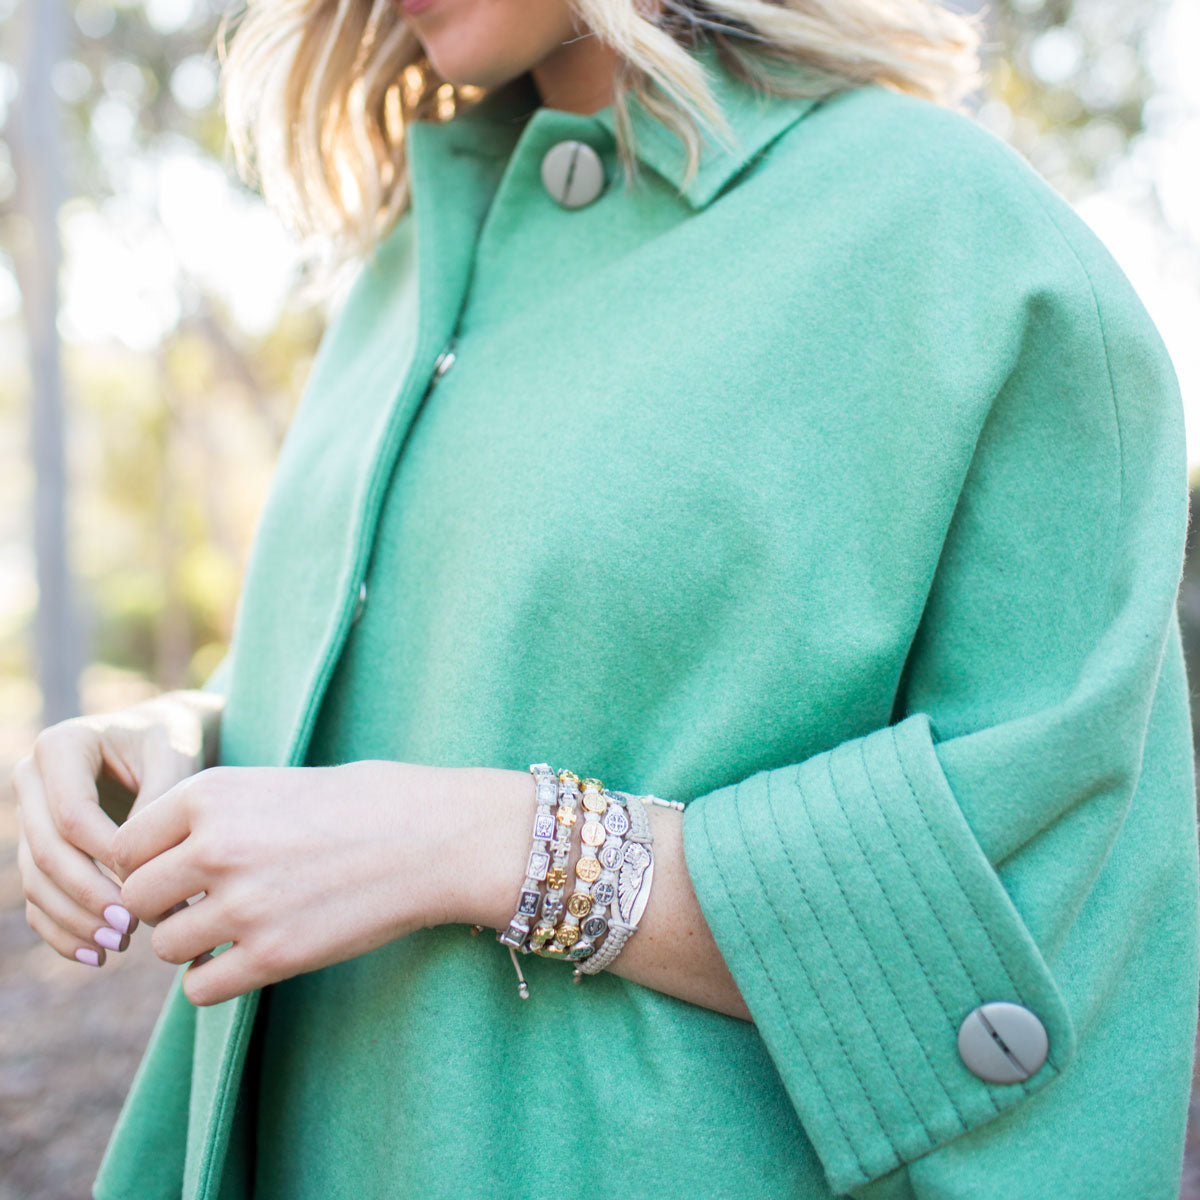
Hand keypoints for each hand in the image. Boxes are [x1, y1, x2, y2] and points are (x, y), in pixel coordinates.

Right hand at [14, 690, 223, 967]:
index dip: (105, 855)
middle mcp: (31, 779)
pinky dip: (61, 930)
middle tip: (129, 928)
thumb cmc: (176, 741)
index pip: (71, 814)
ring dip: (73, 920)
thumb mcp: (175, 755)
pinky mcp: (39, 848)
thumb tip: (140, 872)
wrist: (168, 738)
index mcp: (60, 747)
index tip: (147, 884)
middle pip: (46, 851)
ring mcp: (29, 816)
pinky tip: (93, 956)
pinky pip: (38, 896)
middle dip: (86, 896)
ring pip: (36, 880)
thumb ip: (158, 804)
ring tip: (118, 944)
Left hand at [111, 760, 461, 1006]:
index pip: (125, 845)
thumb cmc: (366, 802)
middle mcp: (216, 847)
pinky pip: (199, 988)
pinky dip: (214, 978)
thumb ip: (212, 817)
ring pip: (165, 946)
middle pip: (137, 897)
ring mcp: (244, 905)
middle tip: (203, 902)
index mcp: (212, 794)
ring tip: (235, 925)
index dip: (146, 862)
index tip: (178, 869)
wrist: (437, 837)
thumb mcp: (275, 784)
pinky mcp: (274, 956)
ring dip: (190, 943)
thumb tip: (157, 865)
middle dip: (164, 904)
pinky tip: (248, 956)